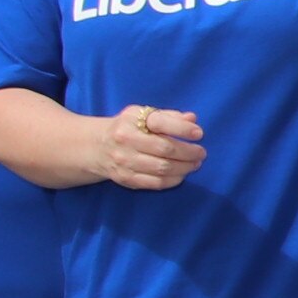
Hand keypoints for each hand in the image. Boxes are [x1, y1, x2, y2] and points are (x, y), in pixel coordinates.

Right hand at [88, 102, 206, 190]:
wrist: (97, 146)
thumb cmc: (128, 127)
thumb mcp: (143, 115)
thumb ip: (168, 116)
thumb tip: (192, 119)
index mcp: (132, 120)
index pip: (161, 122)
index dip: (183, 129)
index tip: (199, 134)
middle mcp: (126, 140)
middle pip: (165, 149)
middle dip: (188, 152)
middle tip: (201, 153)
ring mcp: (124, 161)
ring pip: (162, 168)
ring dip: (184, 168)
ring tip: (195, 164)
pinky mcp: (125, 178)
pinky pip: (155, 183)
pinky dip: (172, 180)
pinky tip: (181, 175)